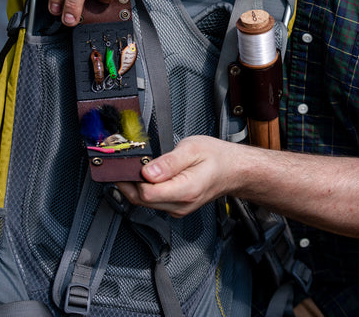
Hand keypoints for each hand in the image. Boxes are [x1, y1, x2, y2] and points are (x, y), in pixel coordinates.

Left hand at [117, 136, 239, 217]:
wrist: (232, 169)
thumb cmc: (216, 158)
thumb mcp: (192, 149)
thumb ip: (169, 162)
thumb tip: (147, 171)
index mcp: (185, 190)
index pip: (147, 193)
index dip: (133, 179)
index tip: (128, 165)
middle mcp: (181, 205)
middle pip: (142, 201)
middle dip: (130, 183)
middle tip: (125, 165)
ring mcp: (178, 209)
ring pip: (146, 204)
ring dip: (136, 187)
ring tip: (137, 167)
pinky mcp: (177, 208)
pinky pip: (154, 202)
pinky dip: (146, 190)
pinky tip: (147, 177)